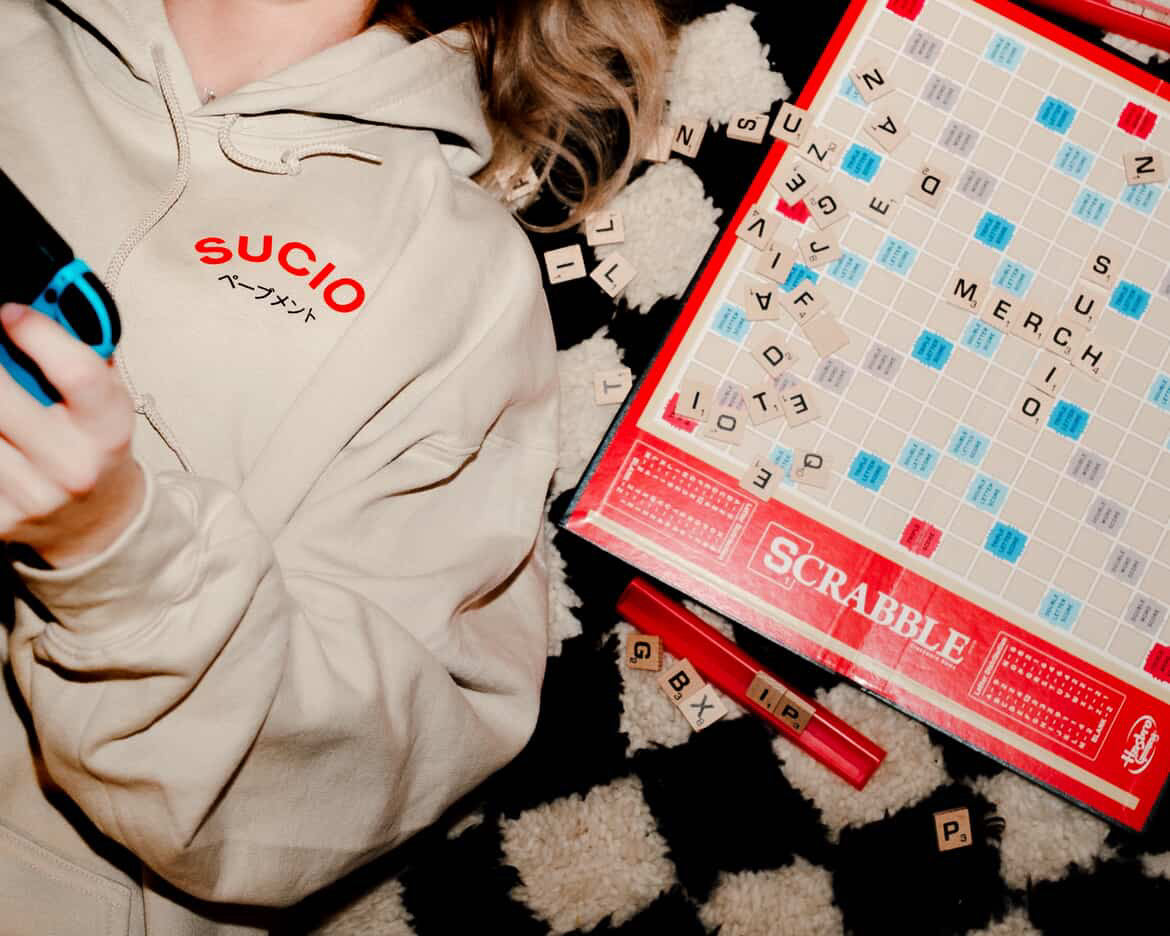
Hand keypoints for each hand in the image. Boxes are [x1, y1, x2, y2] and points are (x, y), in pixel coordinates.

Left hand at [0, 302, 143, 569]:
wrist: (98, 522)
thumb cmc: (96, 447)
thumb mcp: (106, 401)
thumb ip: (82, 355)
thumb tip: (37, 307)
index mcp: (110, 429)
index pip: (79, 374)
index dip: (39, 334)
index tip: (10, 313)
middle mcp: (74, 465)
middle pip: (4, 398)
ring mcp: (34, 496)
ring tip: (5, 411)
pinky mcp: (0, 518)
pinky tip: (0, 436)